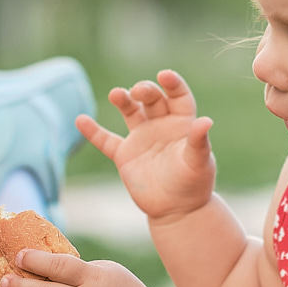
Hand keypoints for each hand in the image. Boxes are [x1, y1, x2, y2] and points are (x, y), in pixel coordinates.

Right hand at [77, 70, 216, 220]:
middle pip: (152, 99)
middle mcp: (161, 125)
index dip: (173, 84)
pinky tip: (81, 120)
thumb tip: (206, 121)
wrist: (177, 210)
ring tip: (117, 94)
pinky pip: (106, 140)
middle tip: (138, 91)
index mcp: (182, 123)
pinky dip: (93, 132)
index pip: (178, 96)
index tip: (165, 76)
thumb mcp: (198, 162)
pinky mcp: (125, 155)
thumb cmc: (194, 185)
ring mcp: (141, 138)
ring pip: (130, 112)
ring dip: (123, 100)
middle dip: (145, 91)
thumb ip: (199, 141)